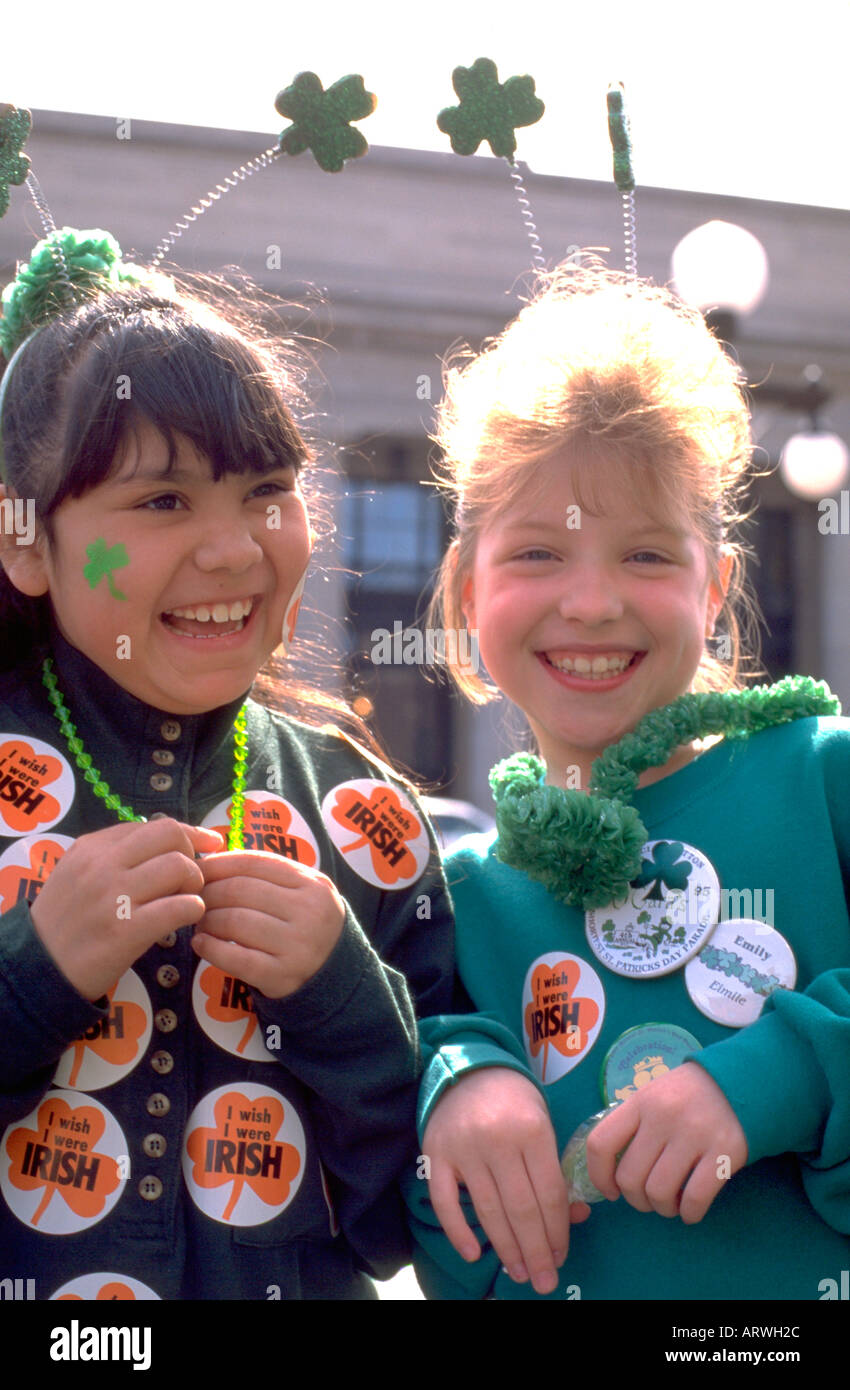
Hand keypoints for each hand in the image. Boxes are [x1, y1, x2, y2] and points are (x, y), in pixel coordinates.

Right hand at [30, 819, 223, 1000]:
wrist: (39, 968)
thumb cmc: (65, 921)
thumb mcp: (76, 873)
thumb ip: (114, 854)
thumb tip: (167, 841)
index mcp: (91, 847)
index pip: (155, 825)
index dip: (189, 834)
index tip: (208, 844)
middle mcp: (102, 865)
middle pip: (171, 836)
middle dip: (192, 855)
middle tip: (189, 880)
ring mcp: (114, 896)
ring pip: (179, 867)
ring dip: (194, 884)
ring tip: (184, 901)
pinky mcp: (126, 930)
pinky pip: (180, 907)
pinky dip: (193, 909)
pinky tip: (186, 918)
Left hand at [194, 852, 345, 998]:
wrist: (334, 972)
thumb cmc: (305, 923)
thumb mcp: (301, 891)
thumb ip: (266, 874)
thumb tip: (211, 861)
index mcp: (312, 884)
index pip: (255, 863)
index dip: (220, 864)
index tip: (199, 870)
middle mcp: (309, 912)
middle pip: (241, 891)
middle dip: (209, 892)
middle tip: (194, 898)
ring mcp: (298, 945)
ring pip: (236, 921)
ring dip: (208, 919)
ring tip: (200, 921)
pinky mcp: (282, 975)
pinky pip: (237, 958)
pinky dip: (211, 948)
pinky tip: (201, 943)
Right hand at [422, 1067, 589, 1295]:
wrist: (470, 1068)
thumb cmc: (515, 1101)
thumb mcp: (544, 1125)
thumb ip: (554, 1170)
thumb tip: (574, 1218)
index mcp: (532, 1131)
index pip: (548, 1194)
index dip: (557, 1232)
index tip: (561, 1258)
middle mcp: (498, 1140)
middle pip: (521, 1208)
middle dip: (535, 1251)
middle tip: (543, 1282)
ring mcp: (464, 1148)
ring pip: (487, 1210)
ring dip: (505, 1248)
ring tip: (518, 1273)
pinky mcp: (435, 1154)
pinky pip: (444, 1201)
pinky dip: (457, 1231)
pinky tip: (473, 1254)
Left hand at [586, 1061, 747, 1222]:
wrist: (740, 1081)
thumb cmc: (688, 1095)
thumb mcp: (653, 1097)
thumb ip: (633, 1126)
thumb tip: (612, 1172)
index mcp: (640, 1102)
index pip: (601, 1143)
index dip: (599, 1176)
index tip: (610, 1191)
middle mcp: (663, 1117)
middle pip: (630, 1178)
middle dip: (636, 1200)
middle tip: (648, 1199)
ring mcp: (694, 1134)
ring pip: (659, 1192)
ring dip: (662, 1208)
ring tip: (671, 1203)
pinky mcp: (724, 1152)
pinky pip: (695, 1199)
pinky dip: (689, 1213)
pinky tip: (690, 1211)